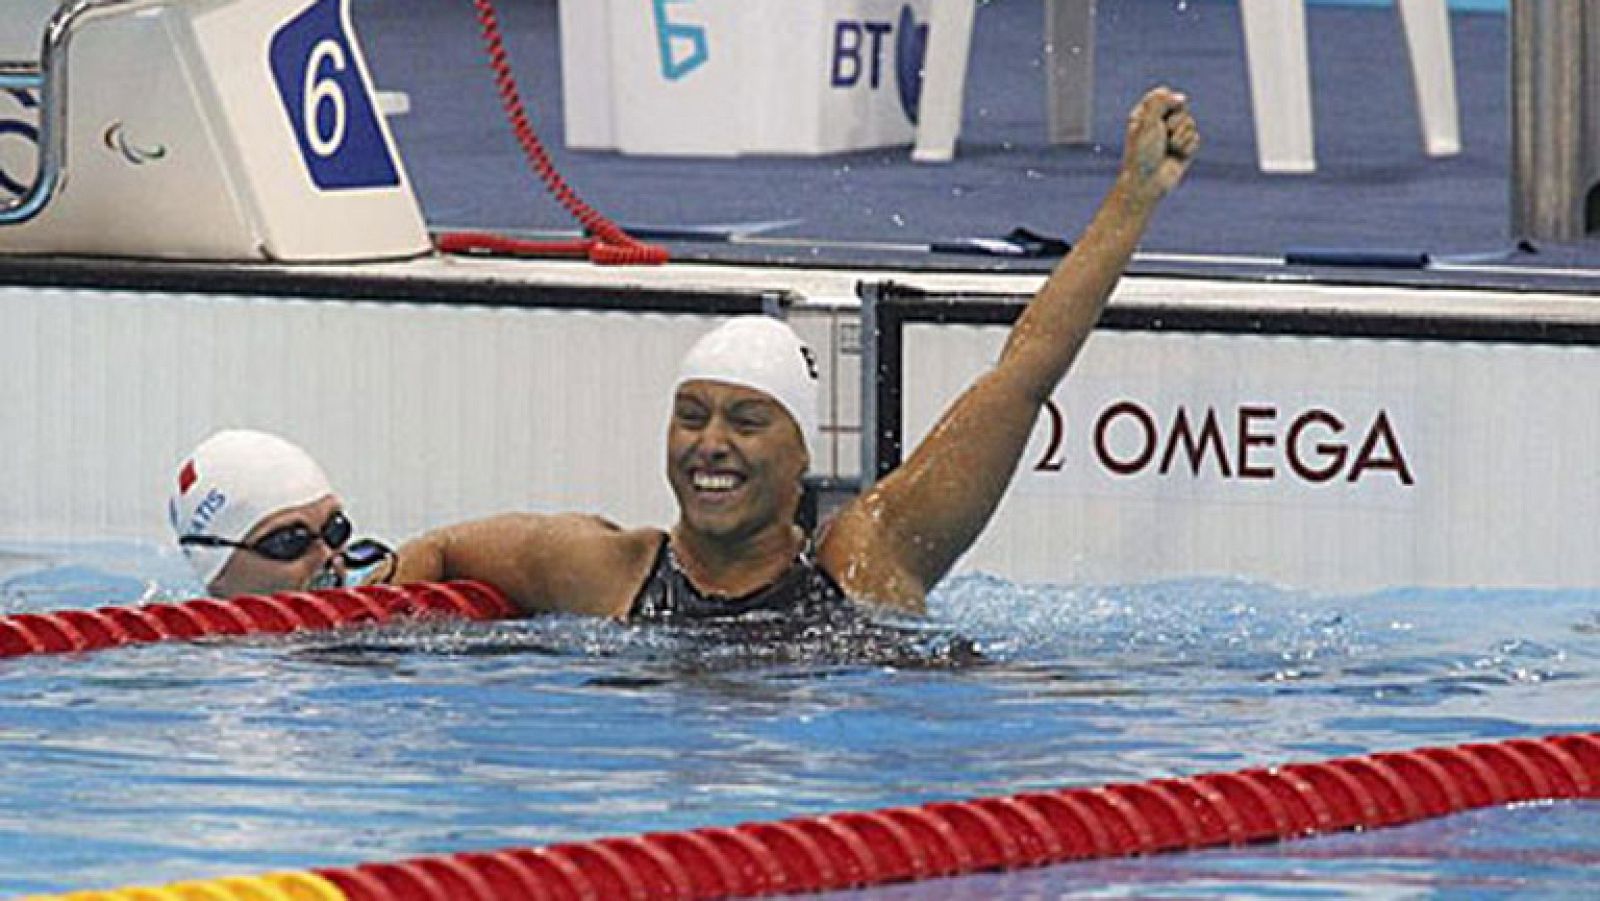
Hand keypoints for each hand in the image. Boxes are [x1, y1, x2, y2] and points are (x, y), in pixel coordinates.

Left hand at [1120, 87, 1199, 203]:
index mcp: (1145, 114)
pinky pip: (1196, 138)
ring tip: (1168, 149)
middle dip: (1175, 122)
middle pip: (1181, 107)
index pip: (1164, 94)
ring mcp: (1173, 135)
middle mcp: (1160, 123)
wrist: (1148, 183)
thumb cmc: (1142, 154)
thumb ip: (1161, 103)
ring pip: (1190, 122)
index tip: (1161, 116)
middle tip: (1163, 136)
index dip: (1168, 102)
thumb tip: (1181, 97)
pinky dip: (1187, 148)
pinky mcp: (1185, 148)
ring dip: (1180, 137)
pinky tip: (1176, 156)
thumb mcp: (1147, 123)